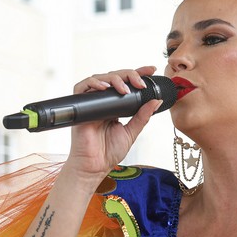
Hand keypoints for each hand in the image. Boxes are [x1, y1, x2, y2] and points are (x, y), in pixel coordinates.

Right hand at [63, 66, 162, 185]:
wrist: (94, 166)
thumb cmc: (108, 152)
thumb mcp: (132, 132)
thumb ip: (142, 116)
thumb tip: (156, 101)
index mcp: (115, 106)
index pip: (126, 84)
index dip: (137, 74)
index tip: (151, 70)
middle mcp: (103, 102)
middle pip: (114, 77)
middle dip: (129, 75)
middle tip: (140, 82)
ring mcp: (91, 103)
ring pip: (100, 78)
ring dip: (114, 79)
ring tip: (125, 88)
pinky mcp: (80, 106)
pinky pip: (82, 87)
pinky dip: (94, 83)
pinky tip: (105, 88)